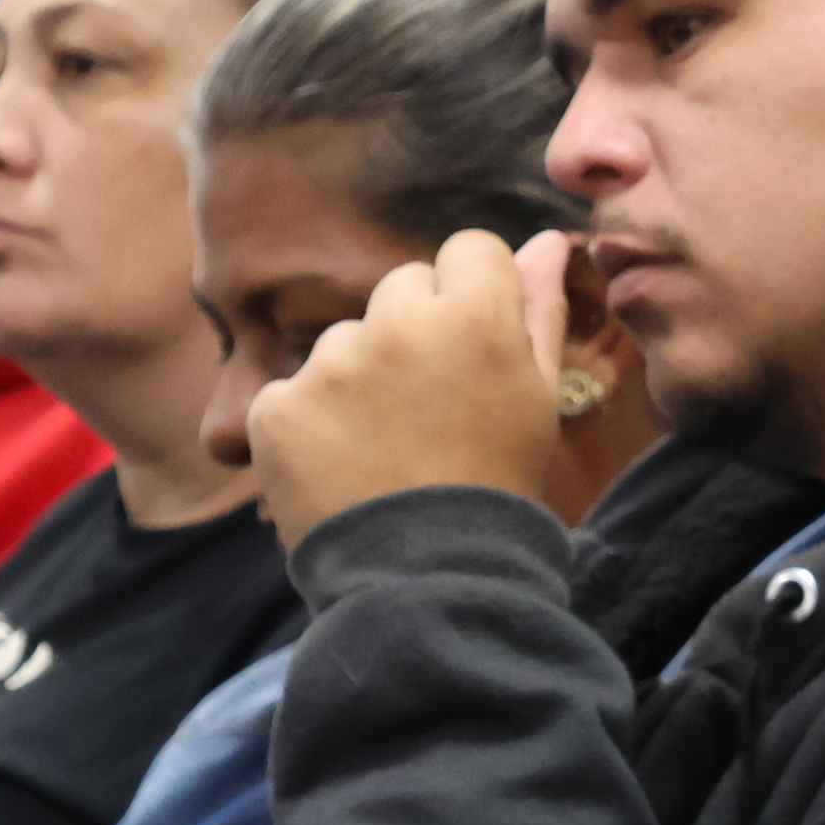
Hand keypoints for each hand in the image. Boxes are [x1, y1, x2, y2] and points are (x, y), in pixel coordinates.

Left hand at [246, 229, 576, 548]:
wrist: (428, 583)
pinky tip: (341, 468)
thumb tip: (547, 240)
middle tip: (429, 407)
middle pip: (403, 287)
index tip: (474, 348)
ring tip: (384, 448)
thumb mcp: (536, 401)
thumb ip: (539, 312)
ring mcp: (329, 364)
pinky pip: (294, 391)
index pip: (469, 250)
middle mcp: (396, 323)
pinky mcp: (277, 406)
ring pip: (346, 341)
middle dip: (416, 331)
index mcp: (474, 317)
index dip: (475, 296)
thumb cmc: (497, 487)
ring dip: (360, 378)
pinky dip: (311, 425)